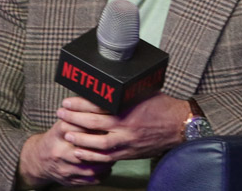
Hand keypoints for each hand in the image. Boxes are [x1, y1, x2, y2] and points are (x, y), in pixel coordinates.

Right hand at [17, 118, 113, 188]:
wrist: (38, 160)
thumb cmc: (56, 138)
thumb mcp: (63, 123)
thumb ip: (79, 116)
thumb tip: (100, 105)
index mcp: (59, 133)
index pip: (80, 127)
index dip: (97, 127)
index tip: (109, 125)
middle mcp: (60, 151)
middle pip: (86, 149)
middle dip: (102, 146)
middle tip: (115, 141)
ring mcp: (64, 168)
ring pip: (90, 167)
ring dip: (105, 162)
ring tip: (114, 154)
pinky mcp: (68, 180)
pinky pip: (89, 180)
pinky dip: (101, 174)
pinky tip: (108, 167)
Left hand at [56, 94, 190, 163]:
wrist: (180, 125)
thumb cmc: (164, 106)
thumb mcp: (143, 91)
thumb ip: (125, 91)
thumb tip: (108, 84)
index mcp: (128, 107)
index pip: (98, 105)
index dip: (80, 103)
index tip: (68, 101)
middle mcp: (126, 125)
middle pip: (93, 123)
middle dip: (74, 118)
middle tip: (61, 114)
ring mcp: (127, 141)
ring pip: (97, 143)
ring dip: (79, 138)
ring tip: (66, 133)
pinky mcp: (129, 153)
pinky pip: (107, 157)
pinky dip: (91, 156)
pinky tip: (80, 152)